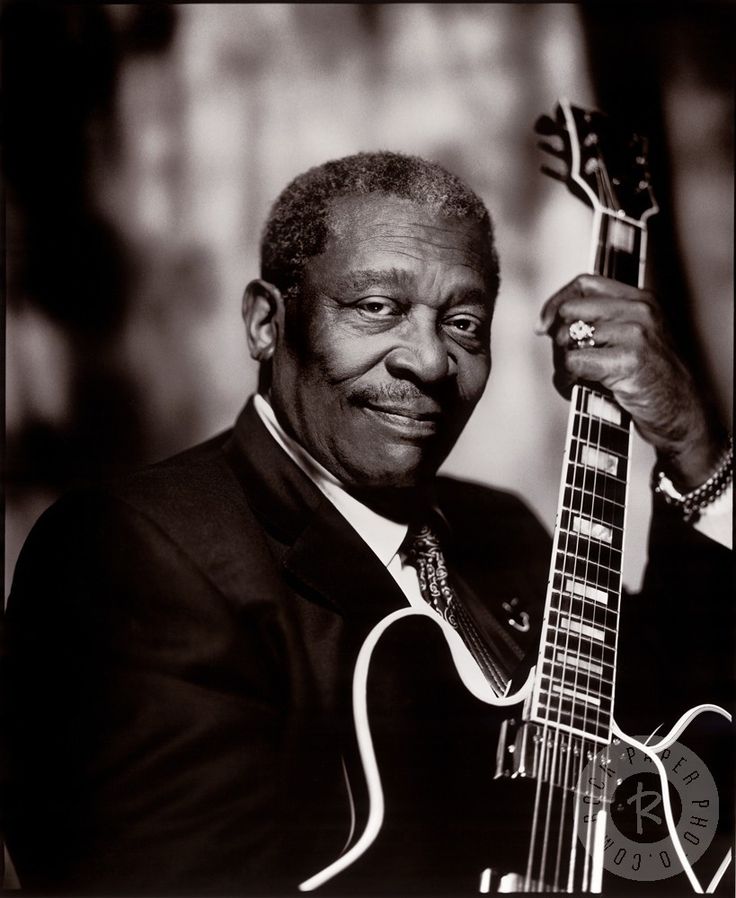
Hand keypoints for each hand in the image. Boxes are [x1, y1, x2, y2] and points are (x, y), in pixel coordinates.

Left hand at [537, 274, 723, 488]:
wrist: (678, 411)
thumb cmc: (645, 379)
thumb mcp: (626, 339)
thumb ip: (596, 323)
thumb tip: (545, 324)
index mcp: (639, 299)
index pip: (585, 283)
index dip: (557, 302)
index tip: (543, 326)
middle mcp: (640, 310)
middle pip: (571, 310)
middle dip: (559, 339)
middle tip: (568, 362)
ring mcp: (637, 333)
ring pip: (569, 337)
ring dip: (563, 364)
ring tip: (578, 378)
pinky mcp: (629, 359)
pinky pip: (574, 361)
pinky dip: (568, 378)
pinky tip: (582, 386)